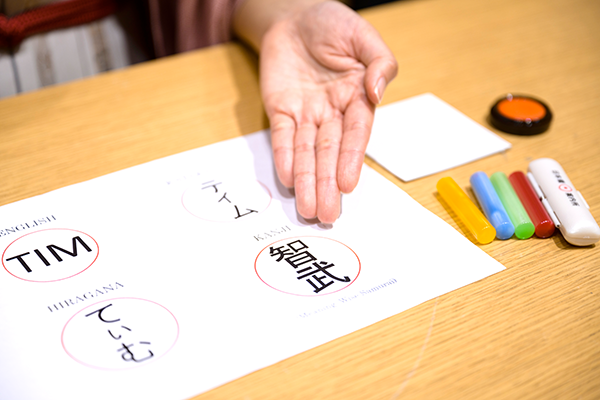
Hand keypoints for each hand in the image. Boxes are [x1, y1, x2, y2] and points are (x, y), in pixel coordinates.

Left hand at [259, 1, 396, 222]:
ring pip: (306, 152)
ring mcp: (306, 113)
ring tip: (308, 209)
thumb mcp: (363, 36)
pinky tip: (287, 179)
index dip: (351, 158)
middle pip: (329, 152)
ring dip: (306, 180)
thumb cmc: (333, 23)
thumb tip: (376, 92)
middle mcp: (332, 112)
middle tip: (327, 213)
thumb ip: (379, 62)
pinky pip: (283, 137)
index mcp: (357, 97)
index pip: (355, 133)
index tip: (347, 183)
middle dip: (327, 182)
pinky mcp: (281, 110)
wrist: (294, 15)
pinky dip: (284, 157)